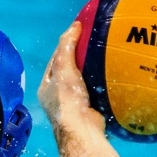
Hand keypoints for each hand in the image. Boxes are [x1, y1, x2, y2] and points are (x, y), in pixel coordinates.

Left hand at [38, 22, 104, 136]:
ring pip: (82, 80)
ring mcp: (71, 104)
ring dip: (91, 69)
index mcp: (45, 87)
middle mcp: (56, 96)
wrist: (82, 130)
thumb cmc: (68, 99)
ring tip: (105, 54)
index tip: (79, 32)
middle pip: (68, 70)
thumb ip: (66, 47)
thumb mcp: (64, 68)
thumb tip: (74, 26)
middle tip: (94, 42)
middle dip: (80, 57)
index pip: (55, 59)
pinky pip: (93, 90)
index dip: (66, 45)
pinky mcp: (86, 109)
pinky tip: (110, 73)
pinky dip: (100, 81)